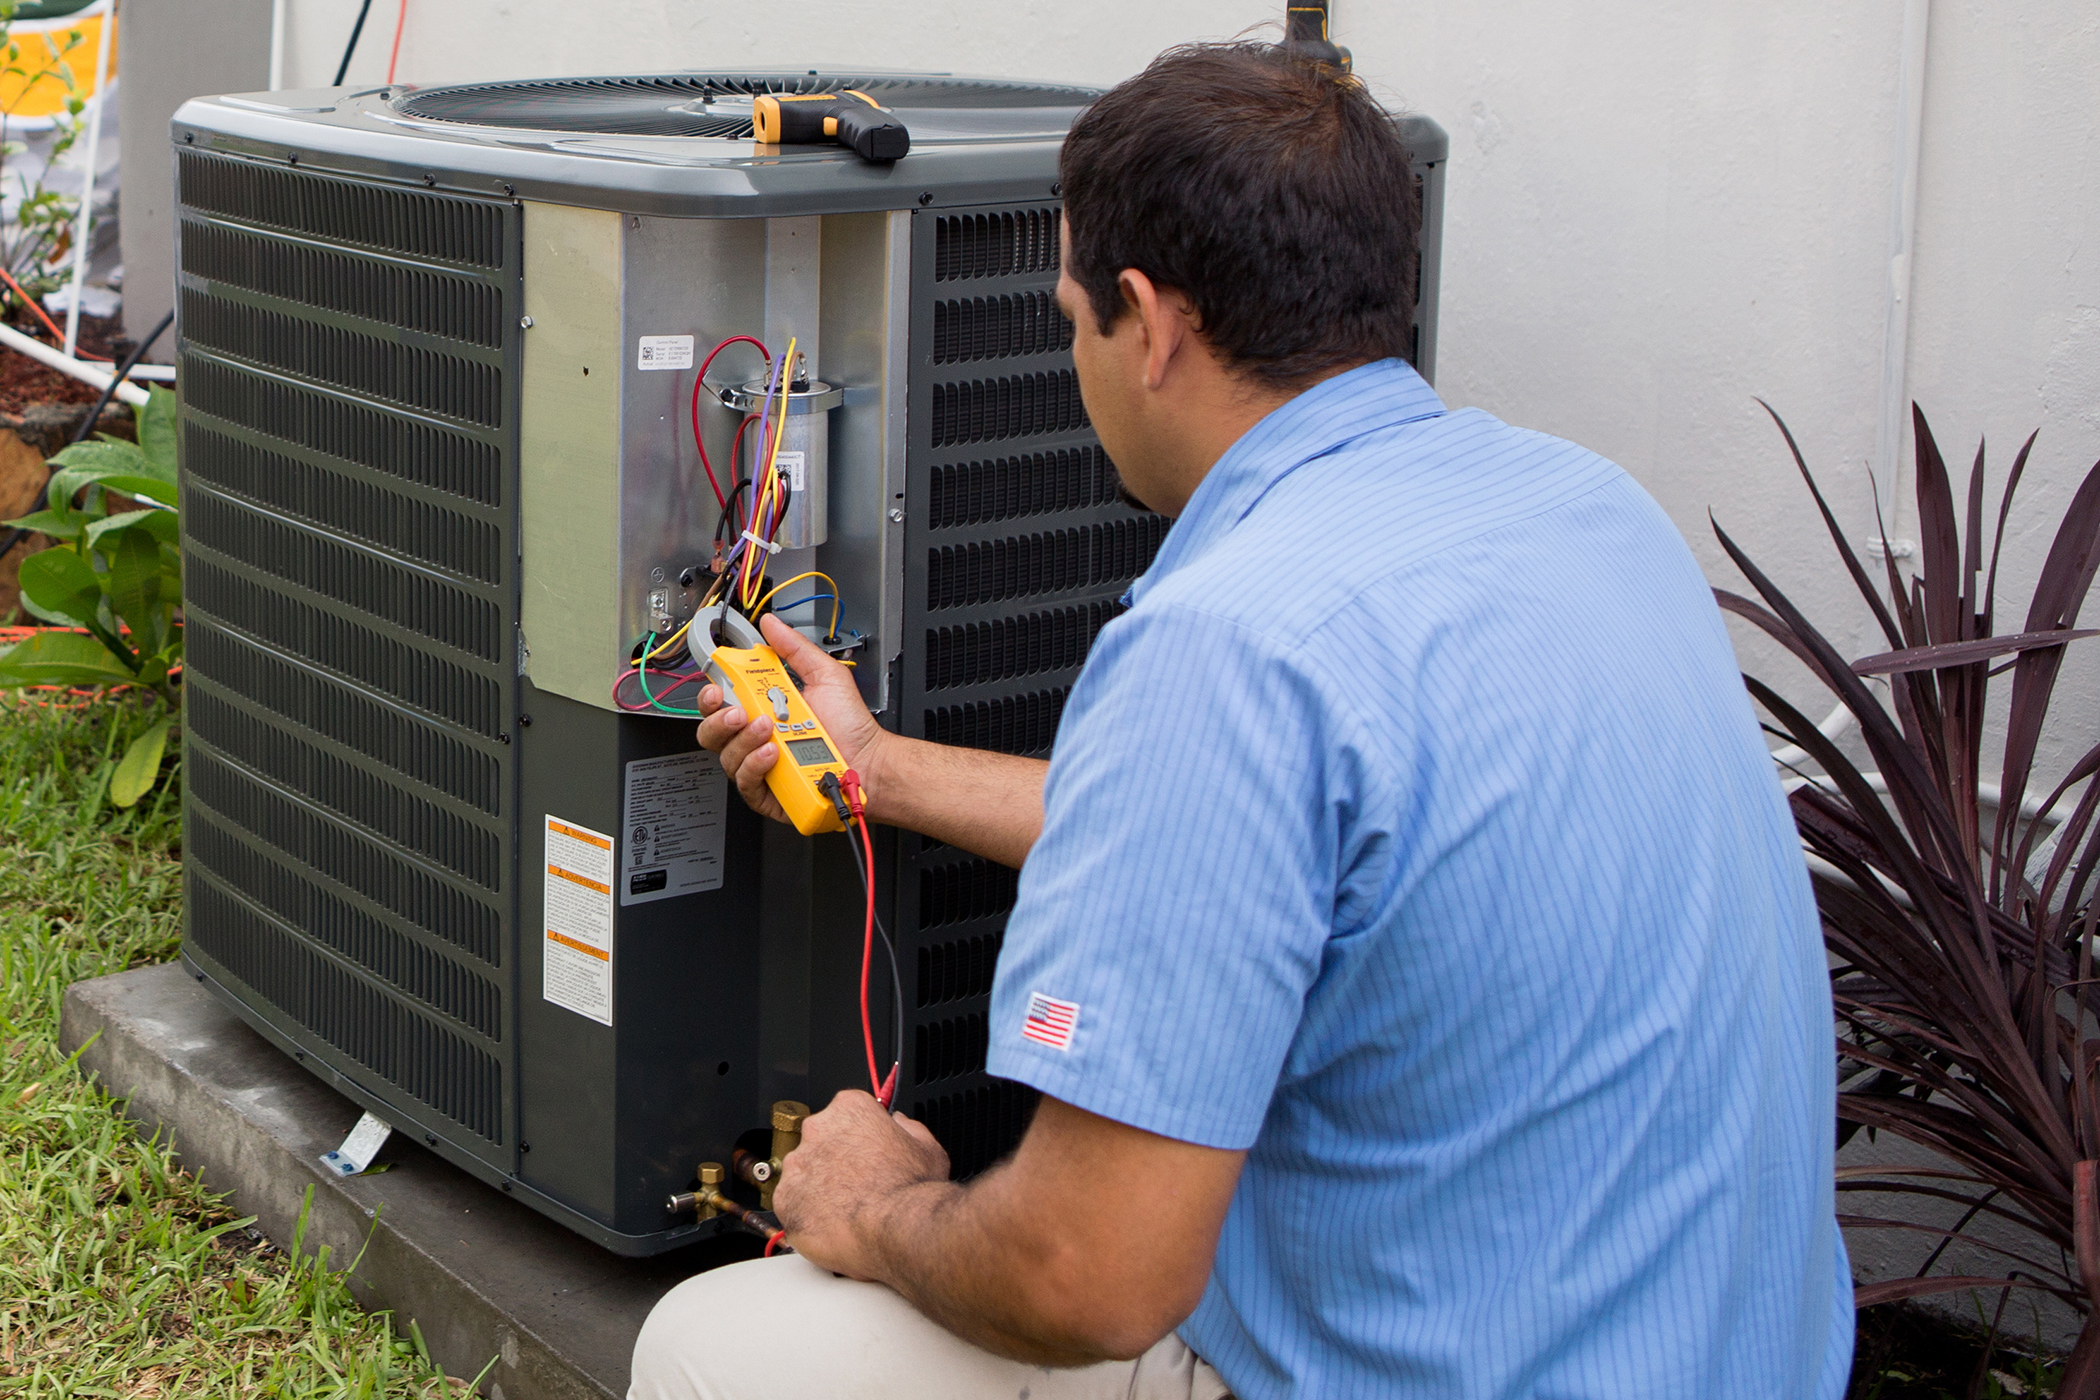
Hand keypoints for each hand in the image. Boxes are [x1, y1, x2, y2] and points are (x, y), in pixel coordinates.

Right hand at [695, 613, 889, 824]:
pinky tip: (773, 754)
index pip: (721, 702)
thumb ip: (795, 649)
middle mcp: (755, 739)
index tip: (716, 685)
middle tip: (742, 710)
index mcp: (762, 709)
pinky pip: (745, 782)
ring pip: (727, 755)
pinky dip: (755, 765)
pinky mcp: (767, 794)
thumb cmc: (850, 726)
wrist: (870, 760)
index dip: (710, 693)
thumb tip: (771, 625)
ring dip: (745, 739)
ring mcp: (759, 767)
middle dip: (720, 718)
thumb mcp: (824, 676)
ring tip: (771, 729)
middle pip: (711, 731)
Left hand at [772, 1090, 951, 1279]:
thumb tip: (900, 1123)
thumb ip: (907, 1127)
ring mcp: (797, 1164)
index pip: (845, 1113)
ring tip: (845, 1208)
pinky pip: (790, 1205)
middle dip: (834, 1161)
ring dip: (818, 1187)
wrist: (897, 1228)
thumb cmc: (911, 1189)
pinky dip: (806, 1214)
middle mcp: (817, 1129)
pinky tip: (831, 1223)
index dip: (857, 1136)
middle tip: (857, 1184)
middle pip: (819, 1141)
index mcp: (850, 1108)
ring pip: (802, 1173)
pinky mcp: (785, 1199)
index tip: (864, 1152)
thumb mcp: (927, 1146)